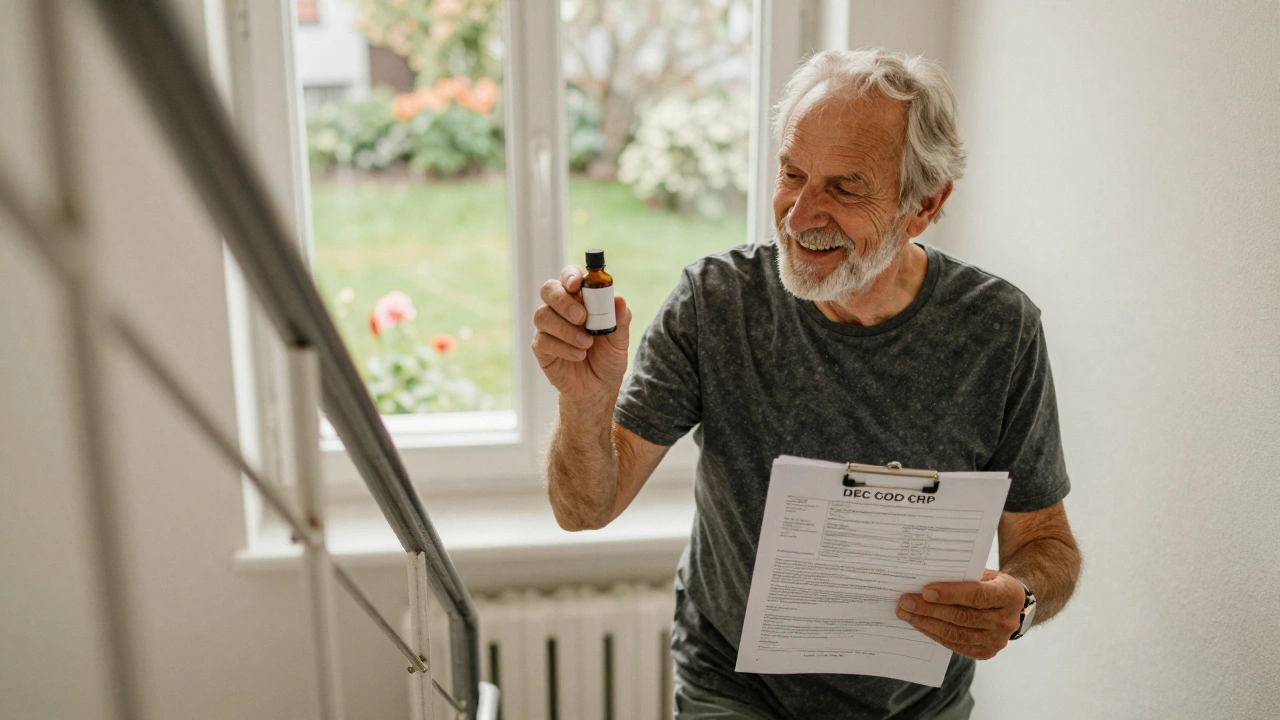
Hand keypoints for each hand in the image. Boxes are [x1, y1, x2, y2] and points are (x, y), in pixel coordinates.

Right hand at [532, 265, 632, 400]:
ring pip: (542, 315)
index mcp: (580, 300)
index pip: (569, 277)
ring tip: (587, 344)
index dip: (570, 276)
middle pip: (548, 290)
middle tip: (582, 318)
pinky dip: (563, 348)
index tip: (577, 284)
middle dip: (563, 301)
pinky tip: (579, 356)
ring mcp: (548, 328)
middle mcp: (561, 310)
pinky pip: (543, 340)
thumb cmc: (608, 358)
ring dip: (566, 329)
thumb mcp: (620, 339)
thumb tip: (619, 299)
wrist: (598, 389)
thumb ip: (620, 319)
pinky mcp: (541, 348)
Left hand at [896, 569, 1025, 659]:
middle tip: (906, 602)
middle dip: (930, 610)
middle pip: (963, 617)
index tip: (926, 591)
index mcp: (1009, 595)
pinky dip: (935, 634)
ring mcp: (997, 640)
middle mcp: (1006, 621)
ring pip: (956, 633)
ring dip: (927, 624)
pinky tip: (919, 624)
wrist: (1012, 607)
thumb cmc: (991, 584)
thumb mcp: (985, 573)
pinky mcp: (986, 652)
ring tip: (906, 613)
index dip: (951, 594)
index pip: (977, 595)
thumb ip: (963, 575)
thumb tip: (927, 576)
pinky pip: (956, 645)